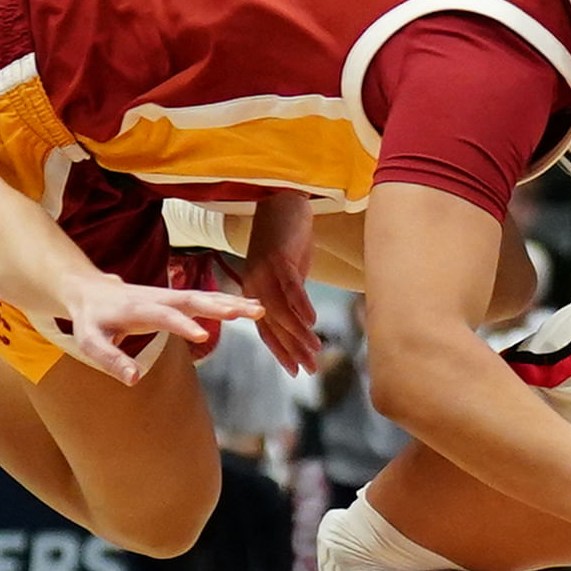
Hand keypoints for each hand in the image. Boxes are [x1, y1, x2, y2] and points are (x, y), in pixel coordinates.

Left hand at [57, 275, 259, 385]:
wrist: (90, 290)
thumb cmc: (90, 320)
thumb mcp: (90, 342)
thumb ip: (110, 359)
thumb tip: (134, 379)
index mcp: (136, 308)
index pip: (162, 315)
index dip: (181, 324)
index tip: (202, 335)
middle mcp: (157, 297)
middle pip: (192, 299)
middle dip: (219, 305)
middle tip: (247, 312)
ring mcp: (169, 295)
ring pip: (204, 296)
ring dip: (231, 301)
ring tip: (260, 310)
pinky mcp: (177, 298)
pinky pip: (206, 298)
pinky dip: (229, 300)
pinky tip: (251, 307)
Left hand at [235, 190, 319, 375]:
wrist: (281, 199)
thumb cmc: (287, 236)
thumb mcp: (290, 270)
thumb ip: (292, 294)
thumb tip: (304, 317)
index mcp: (256, 290)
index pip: (267, 328)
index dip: (281, 350)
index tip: (294, 370)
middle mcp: (256, 285)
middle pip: (274, 325)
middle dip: (293, 350)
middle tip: (310, 369)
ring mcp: (266, 272)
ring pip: (281, 311)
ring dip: (299, 333)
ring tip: (315, 350)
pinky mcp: (279, 259)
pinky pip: (290, 287)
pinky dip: (301, 305)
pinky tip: (312, 321)